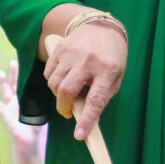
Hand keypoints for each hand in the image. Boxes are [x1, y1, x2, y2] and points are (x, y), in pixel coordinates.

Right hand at [0, 63, 44, 163]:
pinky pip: (0, 107)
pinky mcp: (7, 115)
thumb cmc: (35, 129)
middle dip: (14, 74)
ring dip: (4, 83)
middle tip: (13, 61)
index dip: (26, 75)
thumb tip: (53, 95)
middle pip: (16, 85)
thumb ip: (44, 105)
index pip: (27, 85)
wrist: (28, 142)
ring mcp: (11, 108)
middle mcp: (18, 102)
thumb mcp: (41, 115)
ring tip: (1, 73)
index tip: (27, 63)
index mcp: (27, 101)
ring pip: (7, 92)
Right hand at [44, 25, 126, 140]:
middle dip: (63, 107)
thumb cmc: (111, 57)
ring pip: (54, 83)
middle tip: (67, 112)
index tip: (79, 136)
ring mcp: (71, 53)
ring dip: (58, 95)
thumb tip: (83, 115)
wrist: (101, 27)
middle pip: (66, 90)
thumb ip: (101, 95)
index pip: (95, 100)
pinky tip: (62, 80)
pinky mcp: (60, 48)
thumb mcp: (115, 77)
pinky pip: (49, 72)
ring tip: (67, 93)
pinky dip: (52, 82)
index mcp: (107, 70)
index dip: (86, 120)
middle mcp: (88, 61)